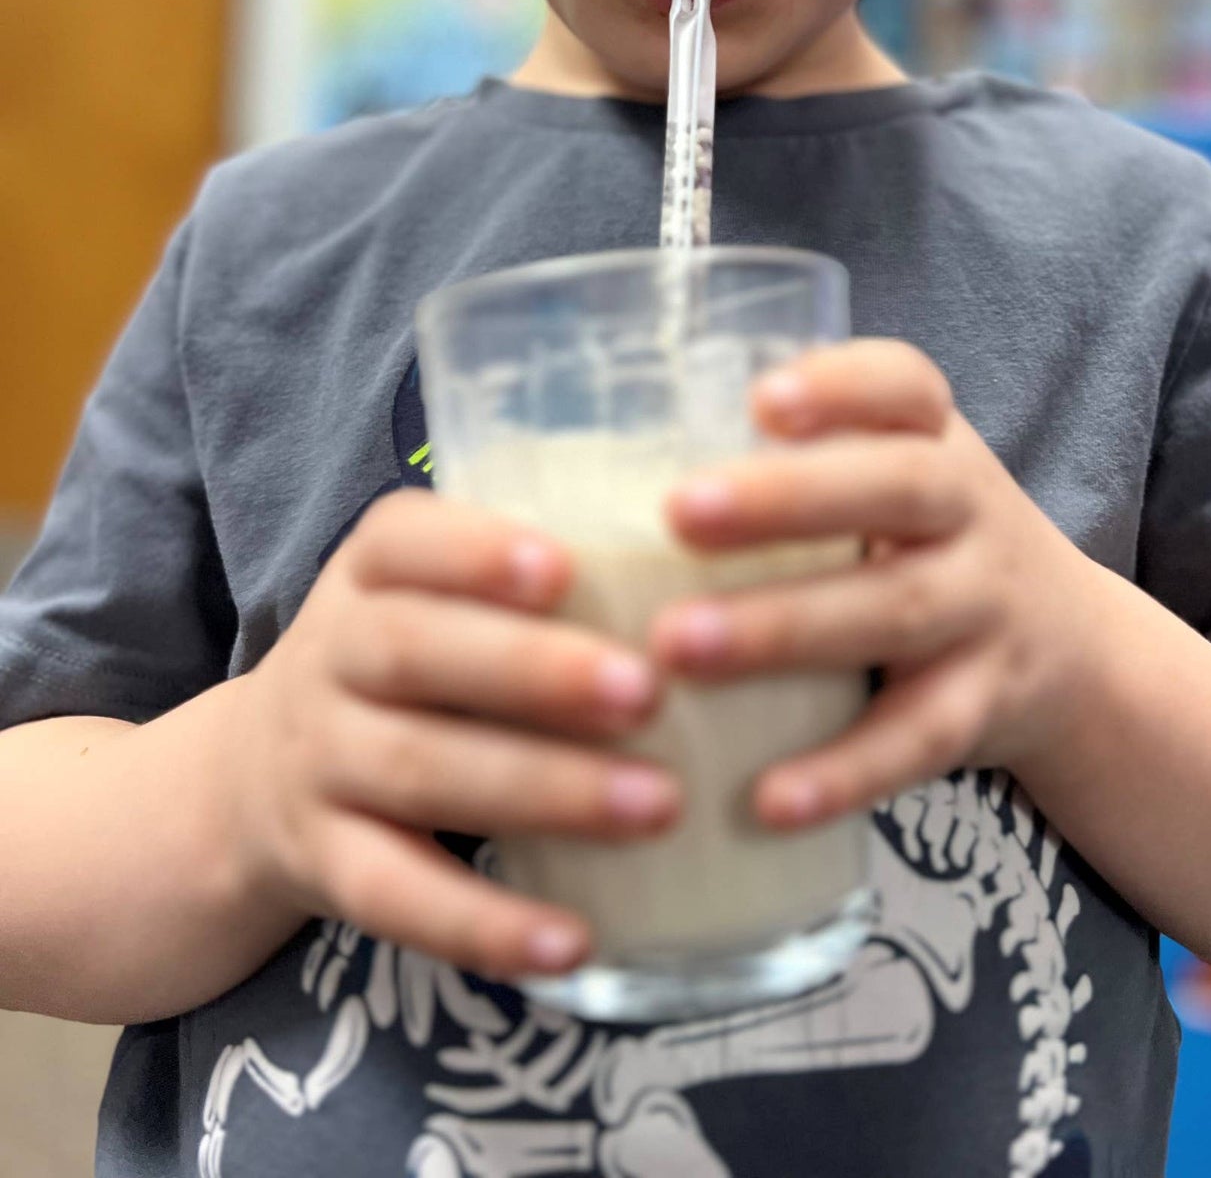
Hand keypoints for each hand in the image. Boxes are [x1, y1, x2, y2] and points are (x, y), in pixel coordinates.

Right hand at [227, 492, 681, 980]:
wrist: (243, 785)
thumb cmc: (401, 667)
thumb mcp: (428, 597)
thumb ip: (530, 577)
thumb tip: (695, 574)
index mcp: (366, 572)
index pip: (401, 540)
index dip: (476, 551)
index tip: (564, 566)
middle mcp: (329, 656)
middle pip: (414, 652)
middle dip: (533, 671)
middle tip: (645, 691)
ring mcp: (317, 762)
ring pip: (419, 770)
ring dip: (543, 790)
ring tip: (658, 805)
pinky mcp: (322, 863)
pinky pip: (396, 897)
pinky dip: (484, 924)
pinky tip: (573, 941)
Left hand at [650, 340, 1094, 829]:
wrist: (1072, 652)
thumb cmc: (919, 545)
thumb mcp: (885, 480)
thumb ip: (785, 465)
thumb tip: (584, 470)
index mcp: (934, 438)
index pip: (905, 384)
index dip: (840, 386)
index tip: (760, 400)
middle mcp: (972, 509)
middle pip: (899, 487)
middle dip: (787, 498)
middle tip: (678, 513)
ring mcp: (987, 607)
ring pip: (896, 611)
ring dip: (783, 628)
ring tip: (674, 647)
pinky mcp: (988, 706)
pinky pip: (918, 740)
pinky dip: (843, 771)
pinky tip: (764, 798)